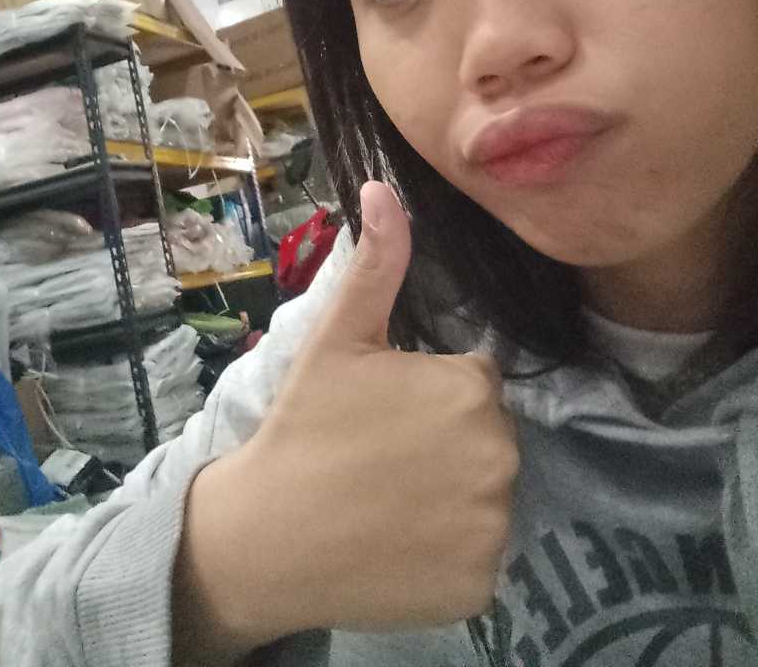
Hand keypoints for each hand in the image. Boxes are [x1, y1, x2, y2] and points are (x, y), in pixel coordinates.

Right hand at [176, 181, 518, 657]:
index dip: (430, 397)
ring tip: (391, 500)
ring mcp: (494, 526)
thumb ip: (376, 262)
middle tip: (384, 458)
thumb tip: (382, 185)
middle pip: (487, 440)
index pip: (475, 385)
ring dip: (454, 497)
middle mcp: (500, 455)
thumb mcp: (338, 336)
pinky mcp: (483, 583)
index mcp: (471, 389)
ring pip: (487, 497)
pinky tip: (402, 543)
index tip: (385, 416)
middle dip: (448, 443)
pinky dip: (450, 553)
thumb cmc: (305, 425)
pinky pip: (480, 555)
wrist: (268, 534)